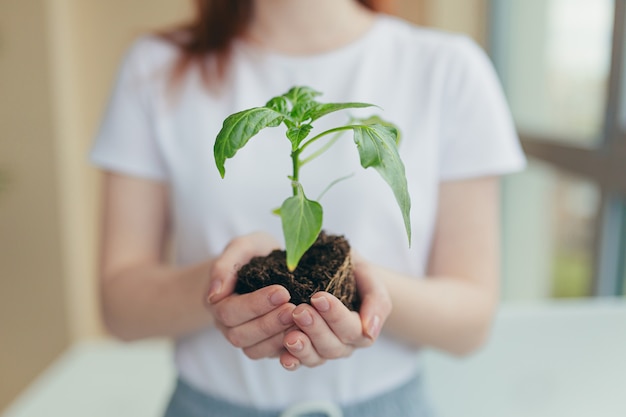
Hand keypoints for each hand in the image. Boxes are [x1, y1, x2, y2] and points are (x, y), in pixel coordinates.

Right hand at [205, 233, 296, 358]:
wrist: (267, 263)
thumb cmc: (253, 254)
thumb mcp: (241, 248)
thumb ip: (225, 266)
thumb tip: (214, 293)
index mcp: (218, 302)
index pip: (230, 311)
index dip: (255, 305)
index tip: (282, 291)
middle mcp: (228, 325)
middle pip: (240, 335)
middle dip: (268, 323)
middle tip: (293, 308)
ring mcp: (246, 338)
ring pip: (254, 350)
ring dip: (277, 338)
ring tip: (300, 321)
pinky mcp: (265, 346)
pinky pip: (271, 356)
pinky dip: (287, 349)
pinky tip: (304, 334)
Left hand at [279, 253, 391, 369]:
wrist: (337, 271)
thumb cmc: (355, 274)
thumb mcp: (369, 279)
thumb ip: (376, 302)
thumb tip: (370, 330)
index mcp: (363, 330)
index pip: (352, 329)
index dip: (335, 315)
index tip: (318, 297)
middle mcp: (345, 345)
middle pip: (333, 346)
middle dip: (315, 329)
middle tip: (300, 312)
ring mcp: (324, 351)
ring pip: (316, 357)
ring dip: (303, 348)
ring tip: (289, 336)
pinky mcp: (305, 352)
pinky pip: (299, 362)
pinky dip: (292, 361)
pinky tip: (284, 356)